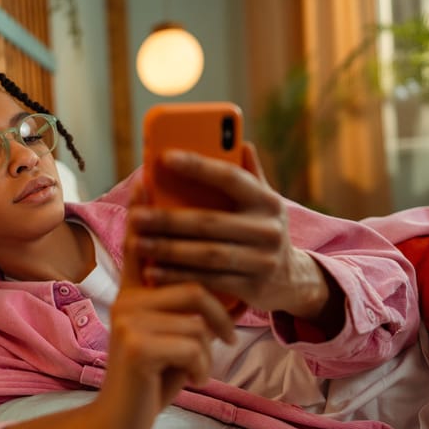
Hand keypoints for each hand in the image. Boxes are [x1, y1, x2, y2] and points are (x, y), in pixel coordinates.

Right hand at [90, 192, 235, 428]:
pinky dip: (202, 368)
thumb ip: (180, 308)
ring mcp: (129, 321)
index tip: (147, 175)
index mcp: (135, 293)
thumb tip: (211, 285)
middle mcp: (127, 300)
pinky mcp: (137, 345)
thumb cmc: (154, 374)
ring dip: (208, 352)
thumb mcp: (170, 336)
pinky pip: (194, 345)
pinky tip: (190, 380)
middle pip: (194, 288)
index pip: (142, 245)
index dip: (144, 210)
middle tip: (225, 338)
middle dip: (217, 320)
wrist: (123, 417)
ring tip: (196, 368)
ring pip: (198, 320)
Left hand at [129, 143, 337, 321]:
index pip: (230, 178)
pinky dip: (178, 276)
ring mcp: (263, 261)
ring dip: (168, 250)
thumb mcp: (262, 202)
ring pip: (207, 255)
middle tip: (136, 217)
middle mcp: (269, 229)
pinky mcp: (253, 288)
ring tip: (137, 244)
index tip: (164, 157)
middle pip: (210, 222)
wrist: (292, 279)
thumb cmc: (261, 230)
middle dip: (168, 220)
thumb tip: (239, 140)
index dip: (198, 166)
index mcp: (267, 201)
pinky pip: (209, 281)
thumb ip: (249, 174)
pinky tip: (152, 271)